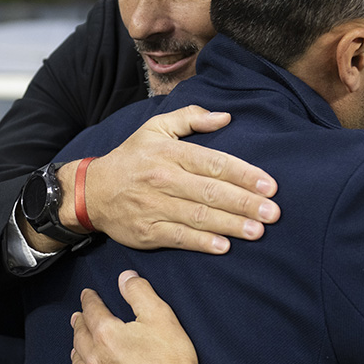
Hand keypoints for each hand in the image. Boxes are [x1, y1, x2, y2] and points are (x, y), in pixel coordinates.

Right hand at [60, 105, 279, 254]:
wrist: (90, 191)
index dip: (244, 174)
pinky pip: (177, 237)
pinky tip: (223, 246)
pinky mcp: (146, 231)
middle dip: (244, 203)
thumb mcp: (155, 128)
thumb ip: (190, 118)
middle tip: (273, 212)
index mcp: (170, 153)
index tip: (270, 185)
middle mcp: (163, 179)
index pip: (213, 162)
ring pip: (197, 216)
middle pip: (210, 191)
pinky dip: (201, 243)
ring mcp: (154, 206)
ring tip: (258, 231)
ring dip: (230, 224)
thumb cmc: (131, 158)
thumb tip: (225, 117)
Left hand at [71, 270, 267, 363]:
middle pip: (80, 340)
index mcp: (106, 336)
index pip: (92, 312)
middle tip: (77, 319)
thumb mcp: (159, 315)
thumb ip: (139, 293)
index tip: (87, 295)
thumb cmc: (172, 360)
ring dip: (77, 357)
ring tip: (77, 351)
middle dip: (78, 326)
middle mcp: (96, 363)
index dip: (89, 300)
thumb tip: (124, 277)